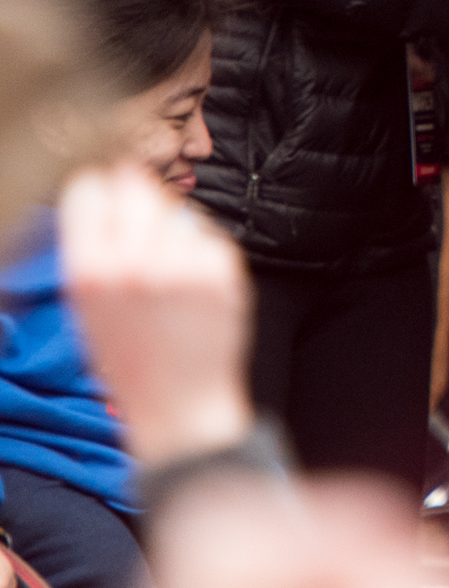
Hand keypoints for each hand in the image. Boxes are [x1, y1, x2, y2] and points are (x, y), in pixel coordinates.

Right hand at [59, 163, 252, 466]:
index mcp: (89, 272)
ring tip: (166, 264)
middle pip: (136, 187)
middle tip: (141, 226)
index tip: (106, 195)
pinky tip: (191, 279)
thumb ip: (94, 248)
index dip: (99, 190)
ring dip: (170, 224)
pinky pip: (207, 234)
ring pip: (176, 208)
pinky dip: (199, 247)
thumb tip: (107, 186)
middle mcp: (135, 263)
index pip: (89, 190)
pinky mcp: (222, 270)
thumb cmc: (129, 356)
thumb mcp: (88, 305)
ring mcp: (182, 265)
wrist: (178, 401)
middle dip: (137, 198)